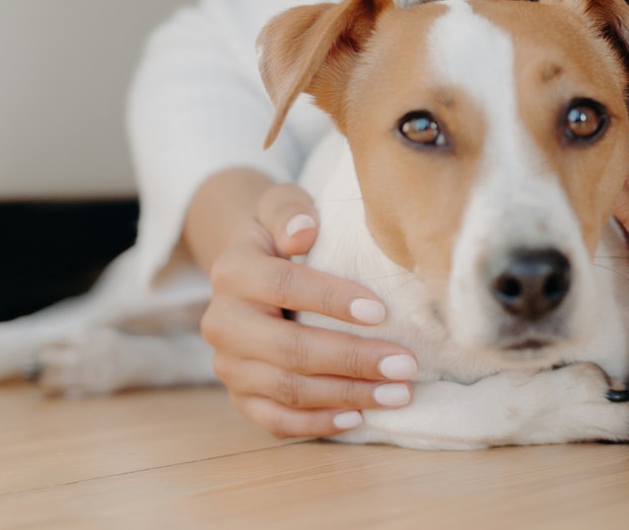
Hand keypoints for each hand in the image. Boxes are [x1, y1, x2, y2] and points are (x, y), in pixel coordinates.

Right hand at [198, 181, 419, 437]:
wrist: (249, 267)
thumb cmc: (281, 234)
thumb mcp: (281, 206)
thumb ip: (290, 211)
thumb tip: (304, 231)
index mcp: (232, 271)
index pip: (284, 286)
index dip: (331, 300)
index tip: (380, 311)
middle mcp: (223, 322)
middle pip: (289, 348)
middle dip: (352, 359)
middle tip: (405, 364)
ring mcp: (228, 364)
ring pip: (288, 389)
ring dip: (347, 395)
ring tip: (398, 393)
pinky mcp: (239, 396)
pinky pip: (276, 420)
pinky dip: (316, 424)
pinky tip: (357, 418)